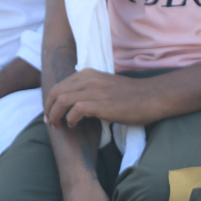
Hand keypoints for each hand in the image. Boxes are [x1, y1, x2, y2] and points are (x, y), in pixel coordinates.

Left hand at [45, 69, 165, 127]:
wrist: (153, 97)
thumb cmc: (130, 96)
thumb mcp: (104, 85)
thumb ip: (87, 89)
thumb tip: (70, 102)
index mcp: (88, 74)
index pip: (58, 86)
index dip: (50, 102)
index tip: (50, 115)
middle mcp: (89, 79)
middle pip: (55, 93)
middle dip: (48, 109)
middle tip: (51, 123)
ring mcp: (95, 91)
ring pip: (62, 100)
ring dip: (55, 115)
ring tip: (59, 126)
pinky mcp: (102, 103)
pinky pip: (75, 109)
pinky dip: (70, 119)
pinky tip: (74, 126)